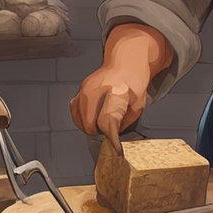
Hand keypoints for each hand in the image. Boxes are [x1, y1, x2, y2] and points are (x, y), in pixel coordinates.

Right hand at [70, 24, 171, 153]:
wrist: (125, 64)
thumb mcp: (138, 105)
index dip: (110, 137)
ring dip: (90, 125)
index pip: (108, 120)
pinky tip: (93, 115)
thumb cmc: (133, 84)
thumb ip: (125, 123)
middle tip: (110, 126)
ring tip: (103, 118)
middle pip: (89, 123)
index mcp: (117, 92)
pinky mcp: (79, 90)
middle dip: (99, 131)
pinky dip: (82, 119)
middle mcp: (98, 89)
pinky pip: (74, 112)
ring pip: (80, 120)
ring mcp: (86, 88)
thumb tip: (112, 137)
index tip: (115, 148)